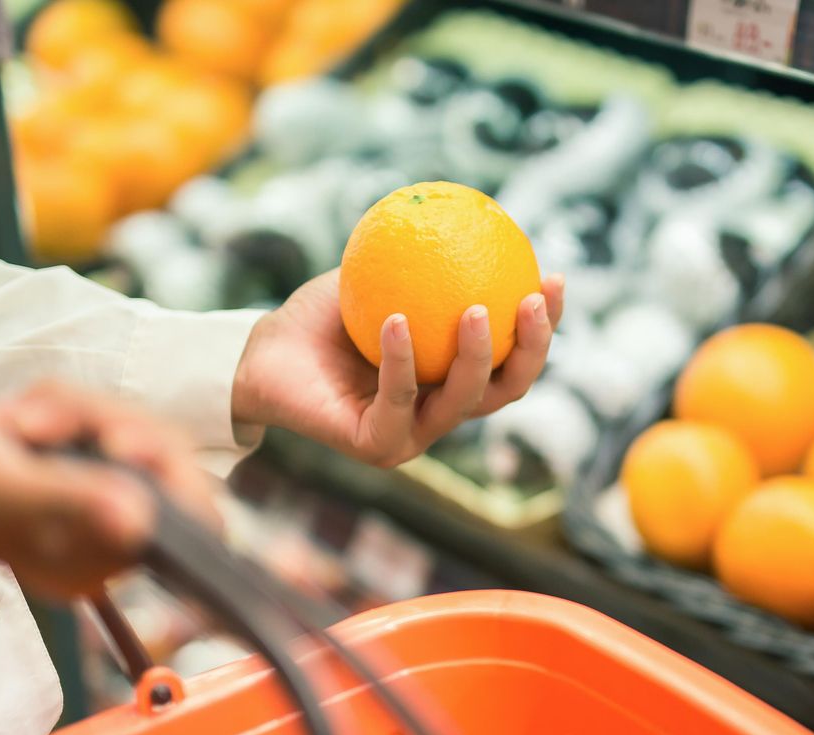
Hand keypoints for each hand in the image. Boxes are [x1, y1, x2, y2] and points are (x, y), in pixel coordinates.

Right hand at [0, 381, 215, 596]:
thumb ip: (66, 504)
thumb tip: (140, 521)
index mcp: (91, 564)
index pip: (190, 523)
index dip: (171, 470)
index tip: (120, 439)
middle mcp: (104, 540)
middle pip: (167, 464)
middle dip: (107, 422)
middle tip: (41, 421)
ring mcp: (96, 502)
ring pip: (136, 430)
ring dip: (76, 409)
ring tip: (17, 419)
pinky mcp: (84, 466)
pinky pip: (107, 417)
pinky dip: (65, 404)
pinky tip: (18, 418)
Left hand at [231, 269, 563, 466]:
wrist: (260, 355)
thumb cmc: (321, 315)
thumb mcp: (378, 274)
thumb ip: (423, 255)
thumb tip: (472, 209)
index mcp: (453, 377)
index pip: (513, 356)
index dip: (544, 325)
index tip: (553, 278)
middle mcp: (442, 410)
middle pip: (508, 388)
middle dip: (534, 349)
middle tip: (534, 300)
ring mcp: (414, 434)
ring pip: (465, 402)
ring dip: (478, 357)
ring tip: (479, 311)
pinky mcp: (378, 445)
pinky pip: (399, 400)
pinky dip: (399, 360)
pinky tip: (396, 320)